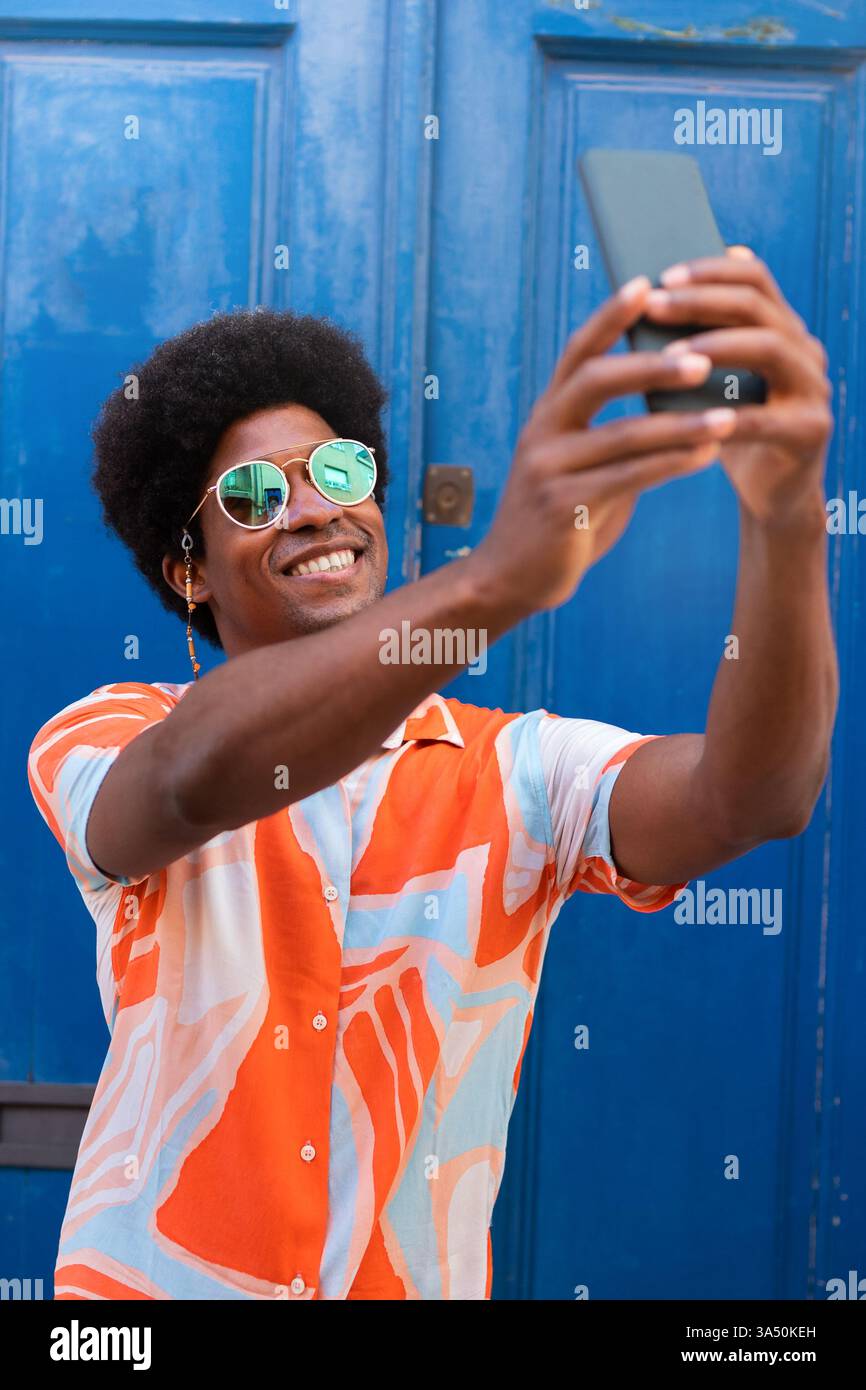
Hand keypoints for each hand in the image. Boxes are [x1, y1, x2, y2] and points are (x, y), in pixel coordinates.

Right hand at [472, 275, 737, 613]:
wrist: (513, 576)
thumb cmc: (560, 516)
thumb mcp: (582, 465)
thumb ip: (616, 435)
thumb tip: (677, 405)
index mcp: (547, 413)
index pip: (578, 352)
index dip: (610, 316)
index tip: (647, 284)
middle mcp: (542, 432)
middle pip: (595, 379)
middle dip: (651, 365)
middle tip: (703, 357)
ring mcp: (548, 469)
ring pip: (620, 434)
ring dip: (679, 424)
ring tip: (726, 415)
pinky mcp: (562, 508)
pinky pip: (627, 478)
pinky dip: (672, 464)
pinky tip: (707, 454)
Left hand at [643, 247, 832, 528]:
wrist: (770, 495)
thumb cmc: (727, 431)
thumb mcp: (710, 384)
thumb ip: (692, 347)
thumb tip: (637, 308)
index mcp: (783, 329)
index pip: (753, 278)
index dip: (709, 270)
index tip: (662, 274)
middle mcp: (805, 350)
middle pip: (758, 306)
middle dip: (701, 300)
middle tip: (655, 304)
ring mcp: (814, 389)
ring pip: (770, 348)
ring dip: (716, 346)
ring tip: (669, 356)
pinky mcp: (811, 431)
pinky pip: (765, 418)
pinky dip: (726, 415)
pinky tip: (689, 416)